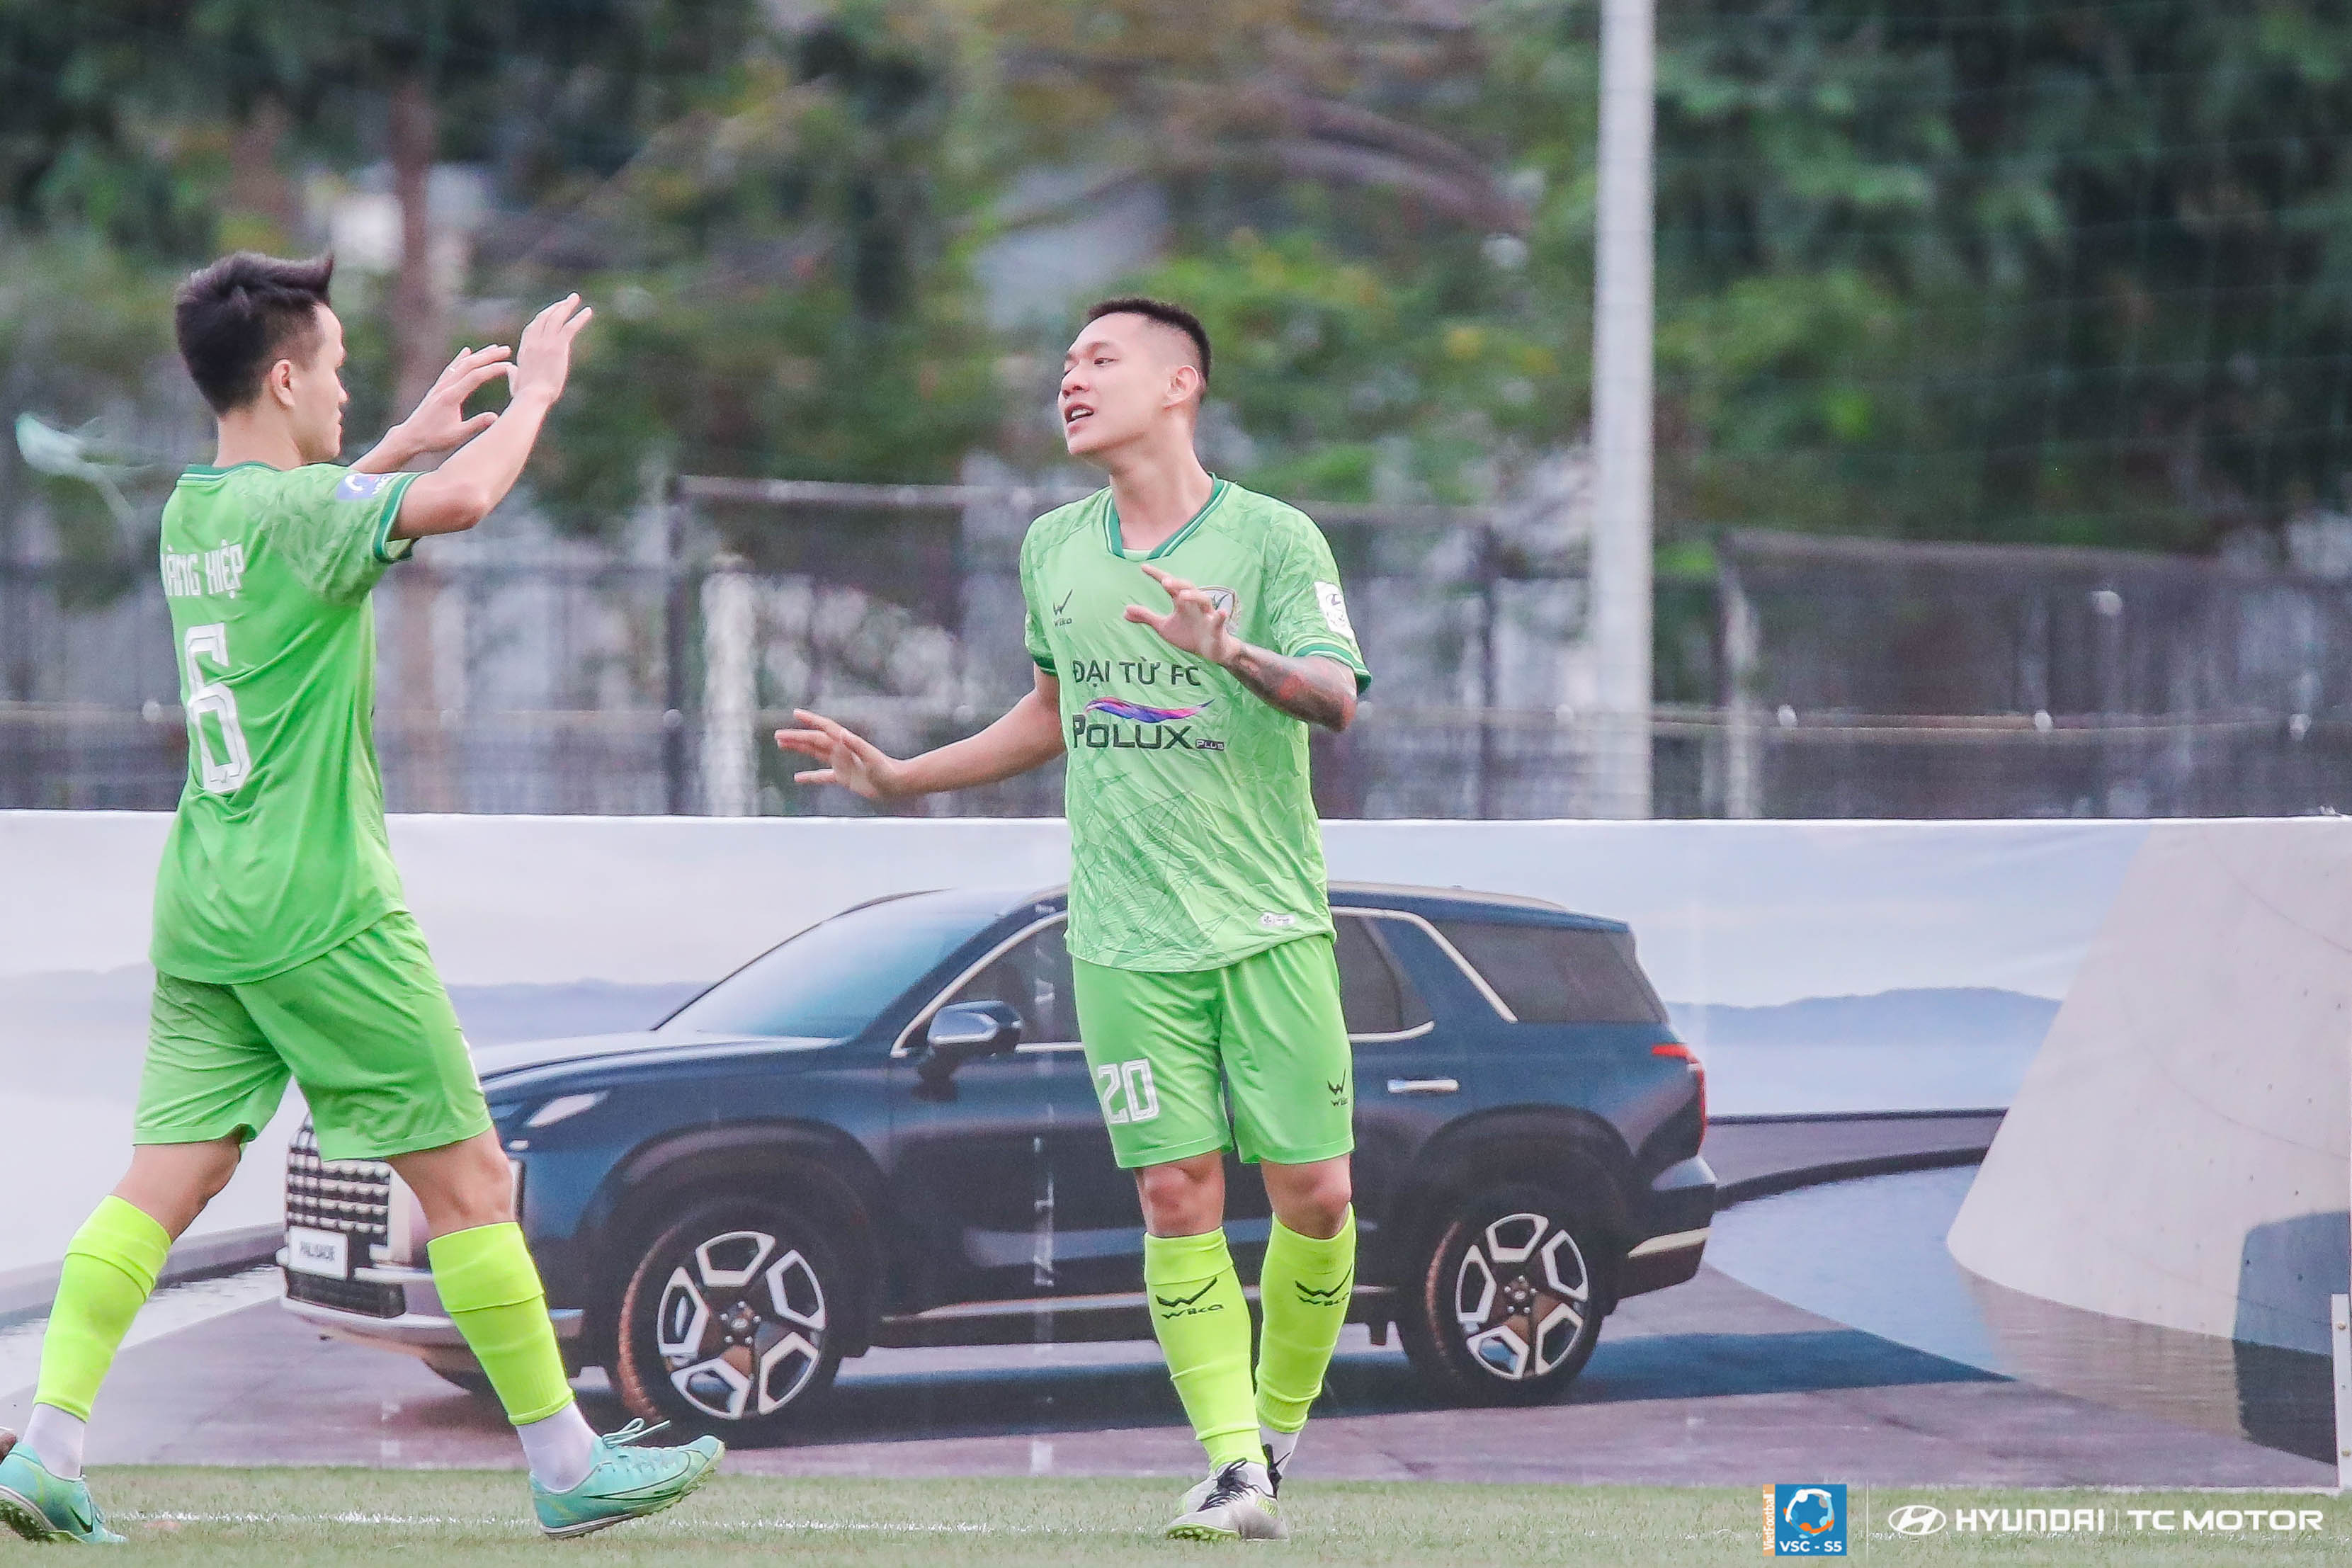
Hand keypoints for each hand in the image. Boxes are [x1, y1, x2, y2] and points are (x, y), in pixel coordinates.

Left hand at [388, 344, 511, 457]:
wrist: (409, 436)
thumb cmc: (433, 439)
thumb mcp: (456, 435)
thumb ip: (476, 424)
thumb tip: (496, 417)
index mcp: (451, 397)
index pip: (476, 377)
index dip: (493, 369)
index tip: (509, 365)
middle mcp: (445, 387)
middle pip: (469, 365)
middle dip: (489, 356)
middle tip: (506, 350)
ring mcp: (440, 386)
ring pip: (461, 365)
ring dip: (479, 355)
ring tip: (493, 348)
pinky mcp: (438, 388)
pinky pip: (452, 368)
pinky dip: (461, 358)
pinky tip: (467, 351)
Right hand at [508, 294, 593, 408]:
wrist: (532, 396)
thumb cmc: (524, 394)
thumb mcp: (515, 382)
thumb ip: (513, 373)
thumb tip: (510, 369)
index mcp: (524, 349)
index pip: (532, 328)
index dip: (541, 318)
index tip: (550, 312)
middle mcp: (534, 342)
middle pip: (544, 318)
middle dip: (555, 307)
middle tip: (565, 301)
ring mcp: (545, 342)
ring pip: (556, 318)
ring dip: (566, 306)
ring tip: (574, 298)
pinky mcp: (558, 347)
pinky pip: (570, 327)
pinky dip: (579, 318)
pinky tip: (588, 312)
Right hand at [776, 709, 908, 799]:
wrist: (897, 784)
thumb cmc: (886, 770)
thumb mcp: (871, 758)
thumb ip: (857, 745)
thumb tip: (841, 733)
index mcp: (846, 743)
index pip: (824, 728)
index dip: (810, 720)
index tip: (796, 713)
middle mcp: (841, 750)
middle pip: (814, 741)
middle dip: (796, 737)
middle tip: (777, 736)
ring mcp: (841, 763)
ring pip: (815, 753)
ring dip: (799, 749)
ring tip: (782, 745)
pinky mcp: (843, 777)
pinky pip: (822, 776)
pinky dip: (809, 777)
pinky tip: (797, 779)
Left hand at [1125, 562, 1240, 663]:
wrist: (1211, 650)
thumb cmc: (1188, 635)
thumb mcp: (1163, 626)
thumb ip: (1146, 617)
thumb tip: (1125, 611)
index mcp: (1181, 602)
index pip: (1169, 585)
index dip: (1157, 575)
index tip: (1143, 567)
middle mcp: (1194, 604)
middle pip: (1188, 587)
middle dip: (1177, 583)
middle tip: (1164, 582)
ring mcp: (1207, 615)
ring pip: (1204, 600)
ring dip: (1194, 596)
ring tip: (1181, 596)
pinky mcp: (1217, 628)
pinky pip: (1219, 620)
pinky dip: (1220, 616)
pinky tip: (1220, 613)